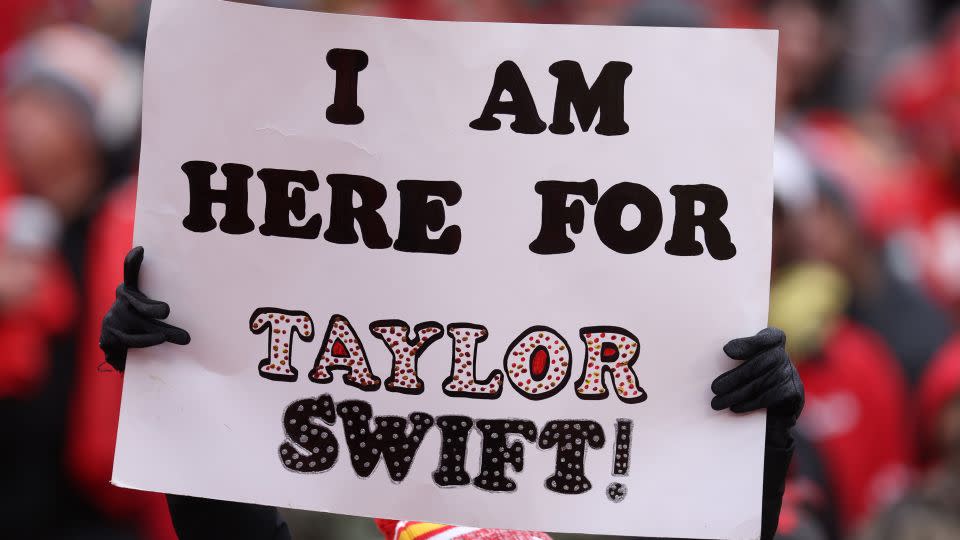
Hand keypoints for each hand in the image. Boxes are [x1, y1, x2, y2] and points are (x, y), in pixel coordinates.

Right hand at [99, 246, 189, 371]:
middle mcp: (120, 302)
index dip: (133, 261)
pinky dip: (138, 346)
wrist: (120, 349)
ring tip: (164, 337)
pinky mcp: (106, 338)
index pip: (131, 272)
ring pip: (136, 327)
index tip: (141, 250)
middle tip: (166, 310)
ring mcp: (111, 319)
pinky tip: (142, 349)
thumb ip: (169, 323)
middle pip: (140, 305)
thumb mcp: (156, 318)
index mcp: (132, 291)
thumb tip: (187, 338)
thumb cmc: (145, 326)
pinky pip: (127, 343)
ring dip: (151, 334)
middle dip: (152, 308)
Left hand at [711, 327, 803, 539]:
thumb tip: (704, 352)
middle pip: (764, 362)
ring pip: (766, 381)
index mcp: (772, 344)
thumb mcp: (734, 369)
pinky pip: (774, 396)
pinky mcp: (796, 395)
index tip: (726, 351)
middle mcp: (785, 358)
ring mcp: (793, 376)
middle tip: (713, 389)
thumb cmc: (740, 386)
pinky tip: (735, 408)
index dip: (751, 343)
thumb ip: (730, 358)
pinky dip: (752, 403)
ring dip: (739, 392)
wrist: (765, 422)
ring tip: (717, 403)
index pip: (770, 337)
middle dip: (736, 376)